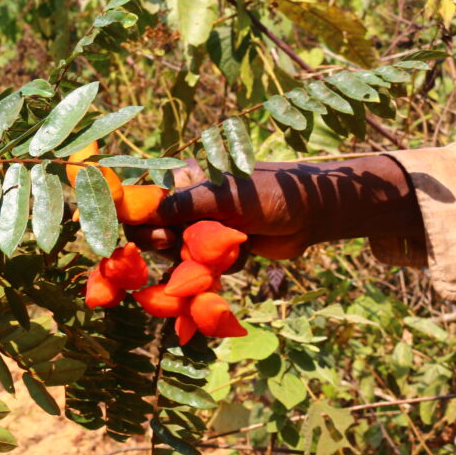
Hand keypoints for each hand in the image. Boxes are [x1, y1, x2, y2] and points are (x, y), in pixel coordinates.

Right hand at [126, 155, 424, 259]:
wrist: (317, 214)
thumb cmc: (273, 194)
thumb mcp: (225, 197)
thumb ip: (182, 207)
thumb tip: (139, 215)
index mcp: (188, 182)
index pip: (148, 203)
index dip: (138, 222)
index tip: (145, 237)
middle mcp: (192, 205)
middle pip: (156, 234)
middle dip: (166, 245)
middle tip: (173, 248)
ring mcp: (205, 229)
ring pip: (178, 256)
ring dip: (192, 263)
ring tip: (214, 259)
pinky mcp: (221, 252)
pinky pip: (202, 269)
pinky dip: (214, 272)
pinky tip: (236, 261)